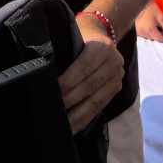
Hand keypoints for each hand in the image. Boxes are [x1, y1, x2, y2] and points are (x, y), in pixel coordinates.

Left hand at [58, 13, 123, 133]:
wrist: (102, 34)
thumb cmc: (81, 37)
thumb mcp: (76, 38)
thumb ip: (66, 54)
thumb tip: (44, 74)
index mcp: (102, 47)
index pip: (84, 66)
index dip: (68, 80)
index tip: (53, 91)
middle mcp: (114, 62)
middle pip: (89, 86)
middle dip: (69, 101)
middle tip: (52, 112)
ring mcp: (117, 77)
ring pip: (95, 101)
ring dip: (77, 116)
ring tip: (61, 127)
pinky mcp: (117, 89)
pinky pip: (100, 107)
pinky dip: (85, 119)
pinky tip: (72, 128)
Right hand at [135, 2, 162, 41]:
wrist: (139, 3)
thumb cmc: (150, 8)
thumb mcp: (160, 16)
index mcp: (150, 30)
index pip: (159, 39)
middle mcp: (143, 32)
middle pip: (154, 39)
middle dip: (159, 36)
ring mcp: (139, 31)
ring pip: (148, 37)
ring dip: (153, 35)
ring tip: (156, 27)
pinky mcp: (136, 29)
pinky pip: (143, 35)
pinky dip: (148, 33)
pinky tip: (149, 27)